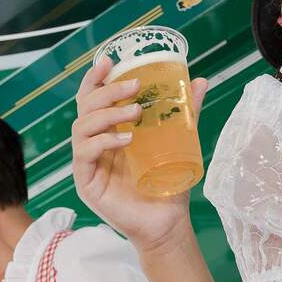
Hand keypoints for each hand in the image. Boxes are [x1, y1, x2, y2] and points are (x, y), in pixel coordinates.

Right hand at [71, 56, 208, 251]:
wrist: (167, 221)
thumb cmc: (168, 183)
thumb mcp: (179, 141)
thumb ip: (186, 112)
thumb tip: (199, 81)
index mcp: (110, 130)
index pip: (94, 99)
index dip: (96, 78)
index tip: (109, 60)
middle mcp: (94, 143)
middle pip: (85, 107)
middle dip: (107, 91)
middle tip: (134, 86)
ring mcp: (87, 162)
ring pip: (81, 127)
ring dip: (107, 114)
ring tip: (136, 112)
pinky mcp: (86, 181)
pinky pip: (84, 153)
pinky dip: (103, 141)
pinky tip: (126, 139)